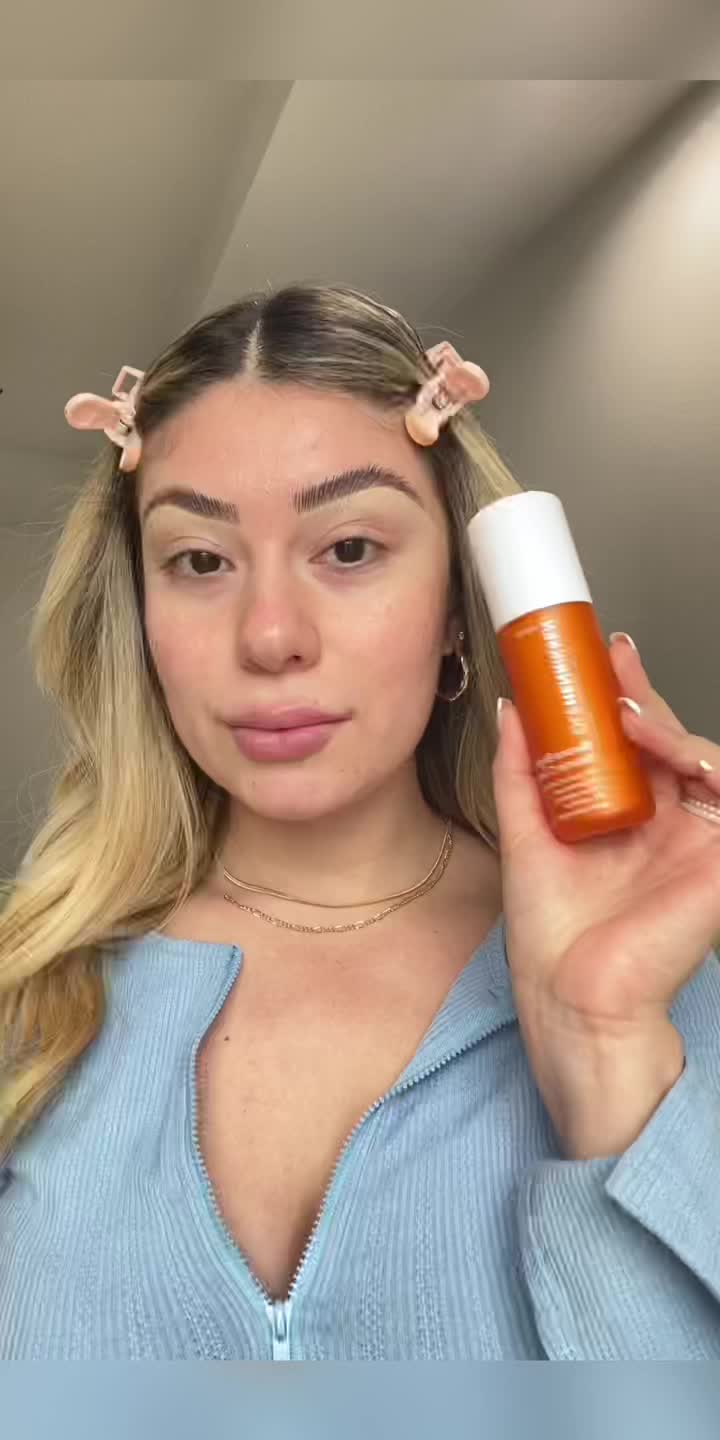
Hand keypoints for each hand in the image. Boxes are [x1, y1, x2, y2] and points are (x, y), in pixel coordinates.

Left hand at [492, 633, 719, 1158]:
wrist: (572, 997)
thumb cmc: (554, 938)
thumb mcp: (526, 836)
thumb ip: (523, 773)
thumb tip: (511, 709)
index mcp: (628, 821)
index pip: (633, 745)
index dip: (622, 697)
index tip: (597, 658)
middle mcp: (668, 826)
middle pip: (669, 742)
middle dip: (643, 695)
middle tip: (613, 662)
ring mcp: (699, 842)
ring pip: (705, 760)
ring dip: (667, 729)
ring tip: (627, 718)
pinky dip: (706, 764)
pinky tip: (667, 752)